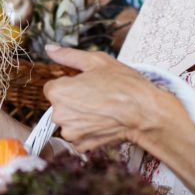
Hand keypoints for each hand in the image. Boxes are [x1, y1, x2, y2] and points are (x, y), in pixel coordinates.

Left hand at [43, 44, 180, 151]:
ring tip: (101, 109)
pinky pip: (78, 137)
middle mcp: (59, 114)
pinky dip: (87, 131)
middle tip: (96, 96)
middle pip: (60, 105)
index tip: (86, 85)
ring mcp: (70, 132)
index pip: (53, 87)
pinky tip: (102, 122)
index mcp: (58, 92)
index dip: (70, 85)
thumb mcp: (96, 61)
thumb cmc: (122, 85)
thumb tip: (50, 49)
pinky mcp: (82, 145)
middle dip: (73, 101)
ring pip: (69, 121)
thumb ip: (68, 55)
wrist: (144, 112)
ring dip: (80, 117)